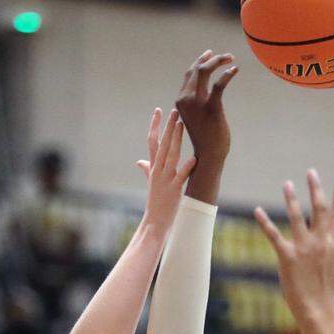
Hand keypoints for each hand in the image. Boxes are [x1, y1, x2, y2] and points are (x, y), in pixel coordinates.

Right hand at [136, 108, 195, 232]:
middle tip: (174, 111)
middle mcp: (158, 171)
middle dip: (167, 127)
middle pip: (161, 144)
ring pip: (170, 155)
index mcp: (153, 168)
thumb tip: (139, 161)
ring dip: (176, 139)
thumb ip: (147, 170)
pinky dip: (187, 167)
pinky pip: (181, 176)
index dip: (155, 126)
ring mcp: (165, 180)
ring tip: (182, 125)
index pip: (152, 142)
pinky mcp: (174, 190)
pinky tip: (194, 158)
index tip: (158, 111)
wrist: (155, 223)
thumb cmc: (156, 203)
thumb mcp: (151, 183)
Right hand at [175, 50, 237, 164]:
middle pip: (197, 69)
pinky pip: (219, 84)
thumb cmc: (206, 138)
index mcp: (181, 100)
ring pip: (205, 71)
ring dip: (218, 61)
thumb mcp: (196, 117)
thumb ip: (196, 103)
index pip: (189, 74)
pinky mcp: (211, 107)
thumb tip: (206, 91)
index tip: (210, 55)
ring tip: (231, 58)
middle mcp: (186, 99)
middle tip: (226, 55)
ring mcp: (197, 103)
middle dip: (211, 58)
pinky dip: (227, 74)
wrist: (208, 155)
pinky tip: (235, 69)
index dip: (200, 61)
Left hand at [255, 171, 333, 324]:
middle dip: (315, 189)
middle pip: (319, 209)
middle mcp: (320, 242)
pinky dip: (265, 222)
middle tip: (311, 172)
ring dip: (292, 199)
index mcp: (333, 243)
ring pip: (297, 217)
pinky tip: (257, 210)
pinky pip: (275, 235)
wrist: (319, 310)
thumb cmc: (329, 291)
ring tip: (287, 184)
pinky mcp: (288, 256)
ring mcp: (304, 248)